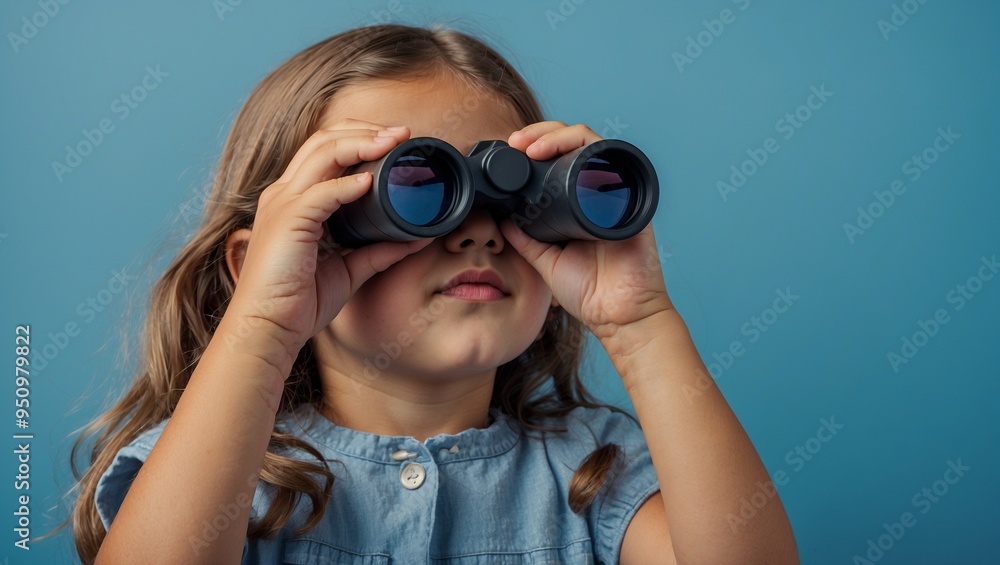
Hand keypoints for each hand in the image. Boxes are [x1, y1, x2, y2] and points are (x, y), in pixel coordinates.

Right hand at [225, 120, 431, 356]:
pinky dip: (349, 184)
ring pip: (323, 153)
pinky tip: (371, 182)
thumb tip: (416, 238)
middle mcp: (284, 194)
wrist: (268, 329)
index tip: (396, 141)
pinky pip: (323, 192)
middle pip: (324, 141)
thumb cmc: (298, 302)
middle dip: (365, 131)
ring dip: (362, 144)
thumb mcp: (349, 270)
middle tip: (402, 134)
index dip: (360, 138)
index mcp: (294, 201)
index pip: (324, 151)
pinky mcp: (287, 221)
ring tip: (393, 143)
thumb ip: (379, 251)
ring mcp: (283, 204)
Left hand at [502, 122, 673, 340]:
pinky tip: (570, 150)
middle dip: (542, 135)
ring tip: (535, 146)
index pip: (557, 161)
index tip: (510, 151)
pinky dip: (592, 148)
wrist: (619, 316)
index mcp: (575, 204)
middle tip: (517, 143)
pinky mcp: (632, 199)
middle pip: (573, 144)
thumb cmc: (589, 292)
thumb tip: (500, 217)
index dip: (534, 148)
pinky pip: (615, 160)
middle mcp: (596, 193)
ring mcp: (615, 194)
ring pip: (591, 144)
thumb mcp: (545, 261)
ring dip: (562, 135)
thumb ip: (525, 239)